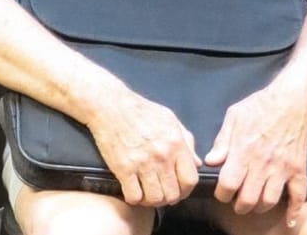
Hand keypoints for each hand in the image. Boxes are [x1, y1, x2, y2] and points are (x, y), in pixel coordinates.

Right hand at [88, 90, 201, 206]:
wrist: (110, 105)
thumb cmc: (140, 110)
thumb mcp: (170, 119)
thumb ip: (186, 140)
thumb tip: (196, 162)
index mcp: (176, 144)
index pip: (190, 179)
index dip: (186, 189)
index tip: (179, 189)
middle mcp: (161, 156)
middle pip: (173, 193)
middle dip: (169, 198)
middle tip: (162, 193)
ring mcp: (142, 163)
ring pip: (155, 198)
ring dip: (152, 200)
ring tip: (147, 193)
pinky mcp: (123, 168)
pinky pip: (133, 196)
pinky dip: (134, 198)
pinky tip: (133, 190)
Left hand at [204, 85, 306, 226]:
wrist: (292, 101)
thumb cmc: (259, 106)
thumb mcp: (234, 117)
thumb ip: (222, 141)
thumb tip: (211, 162)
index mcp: (244, 151)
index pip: (229, 184)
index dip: (221, 194)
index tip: (221, 192)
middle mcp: (263, 163)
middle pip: (248, 198)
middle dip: (238, 206)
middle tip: (235, 203)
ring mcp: (283, 168)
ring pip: (270, 200)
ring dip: (259, 207)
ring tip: (253, 204)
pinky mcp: (298, 169)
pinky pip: (298, 195)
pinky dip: (294, 211)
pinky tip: (289, 220)